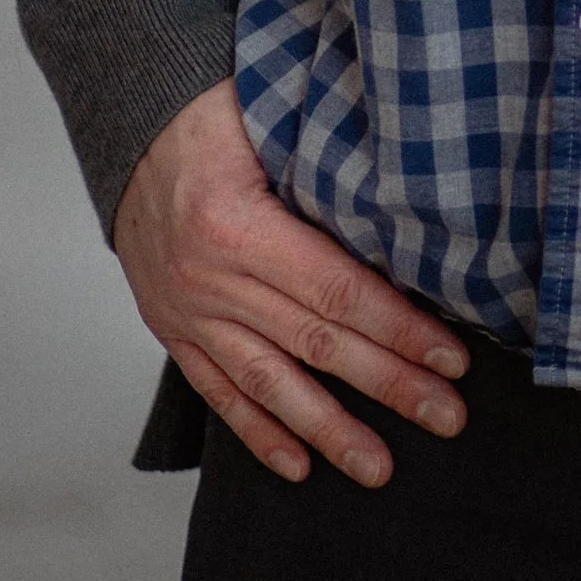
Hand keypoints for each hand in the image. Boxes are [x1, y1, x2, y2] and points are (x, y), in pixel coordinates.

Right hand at [113, 78, 469, 487]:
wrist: (129, 124)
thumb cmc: (212, 112)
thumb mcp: (269, 116)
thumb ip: (328, 158)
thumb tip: (412, 183)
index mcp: (238, 223)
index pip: (336, 290)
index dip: (398, 327)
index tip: (451, 357)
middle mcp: (210, 279)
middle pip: (315, 344)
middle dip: (387, 385)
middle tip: (447, 416)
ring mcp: (188, 312)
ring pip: (268, 383)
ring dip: (329, 430)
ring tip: (378, 468)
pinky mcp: (174, 329)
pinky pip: (218, 391)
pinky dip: (259, 431)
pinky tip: (298, 466)